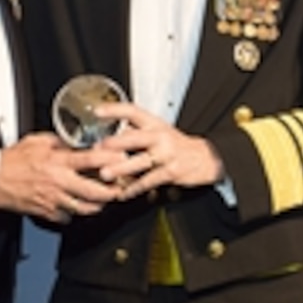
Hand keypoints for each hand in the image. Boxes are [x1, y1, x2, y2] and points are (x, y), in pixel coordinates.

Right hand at [0, 132, 122, 222]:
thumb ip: (57, 141)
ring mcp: (54, 200)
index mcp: (57, 162)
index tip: (121, 157)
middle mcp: (59, 182)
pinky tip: (79, 207)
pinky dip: (75, 213)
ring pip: (84, 208)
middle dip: (112, 191)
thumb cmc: (12, 161)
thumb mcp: (36, 141)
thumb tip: (71, 142)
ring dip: (98, 205)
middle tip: (120, 188)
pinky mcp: (47, 213)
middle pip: (94, 191)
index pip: (90, 160)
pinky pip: (68, 217)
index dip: (110, 159)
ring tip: (105, 200)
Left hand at [94, 103, 224, 200]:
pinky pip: (148, 181)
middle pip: (135, 138)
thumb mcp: (159, 131)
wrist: (205, 157)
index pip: (133, 111)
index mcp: (154, 124)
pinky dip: (134, 188)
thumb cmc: (176, 144)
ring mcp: (166, 154)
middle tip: (99, 147)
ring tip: (105, 174)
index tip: (97, 111)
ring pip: (139, 162)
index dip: (115, 109)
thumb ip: (136, 132)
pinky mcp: (170, 172)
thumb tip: (108, 136)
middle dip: (116, 143)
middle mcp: (159, 136)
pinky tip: (123, 193)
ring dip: (120, 168)